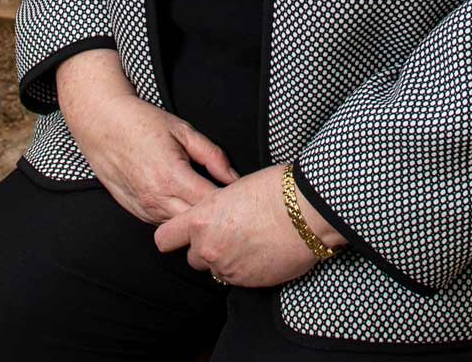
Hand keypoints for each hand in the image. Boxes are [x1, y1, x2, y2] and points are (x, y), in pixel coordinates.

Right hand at [55, 49, 237, 223]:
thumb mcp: (183, 131)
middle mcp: (156, 199)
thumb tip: (233, 177)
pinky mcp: (135, 211)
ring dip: (195, 219)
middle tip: (230, 204)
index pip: (211, 204)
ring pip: (180, 227)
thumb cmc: (141, 122)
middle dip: (215, 216)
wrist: (101, 123)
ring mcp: (144, 208)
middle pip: (197, 223)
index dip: (230, 202)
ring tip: (209, 205)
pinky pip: (163, 222)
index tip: (242, 196)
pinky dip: (177, 216)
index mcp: (172, 177)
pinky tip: (185, 203)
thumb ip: (212, 155)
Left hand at [153, 164, 344, 289]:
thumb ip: (214, 208)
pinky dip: (245, 269)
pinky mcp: (248, 282)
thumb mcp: (233, 189)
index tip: (183, 232)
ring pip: (215, 270)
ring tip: (249, 242)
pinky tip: (261, 252)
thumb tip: (214, 215)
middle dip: (205, 249)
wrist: (307, 212)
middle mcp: (208, 248)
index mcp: (200, 221)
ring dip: (226, 260)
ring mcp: (228, 268)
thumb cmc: (274, 190)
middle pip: (192, 258)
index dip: (173, 236)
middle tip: (227, 234)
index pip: (164, 238)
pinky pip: (237, 279)